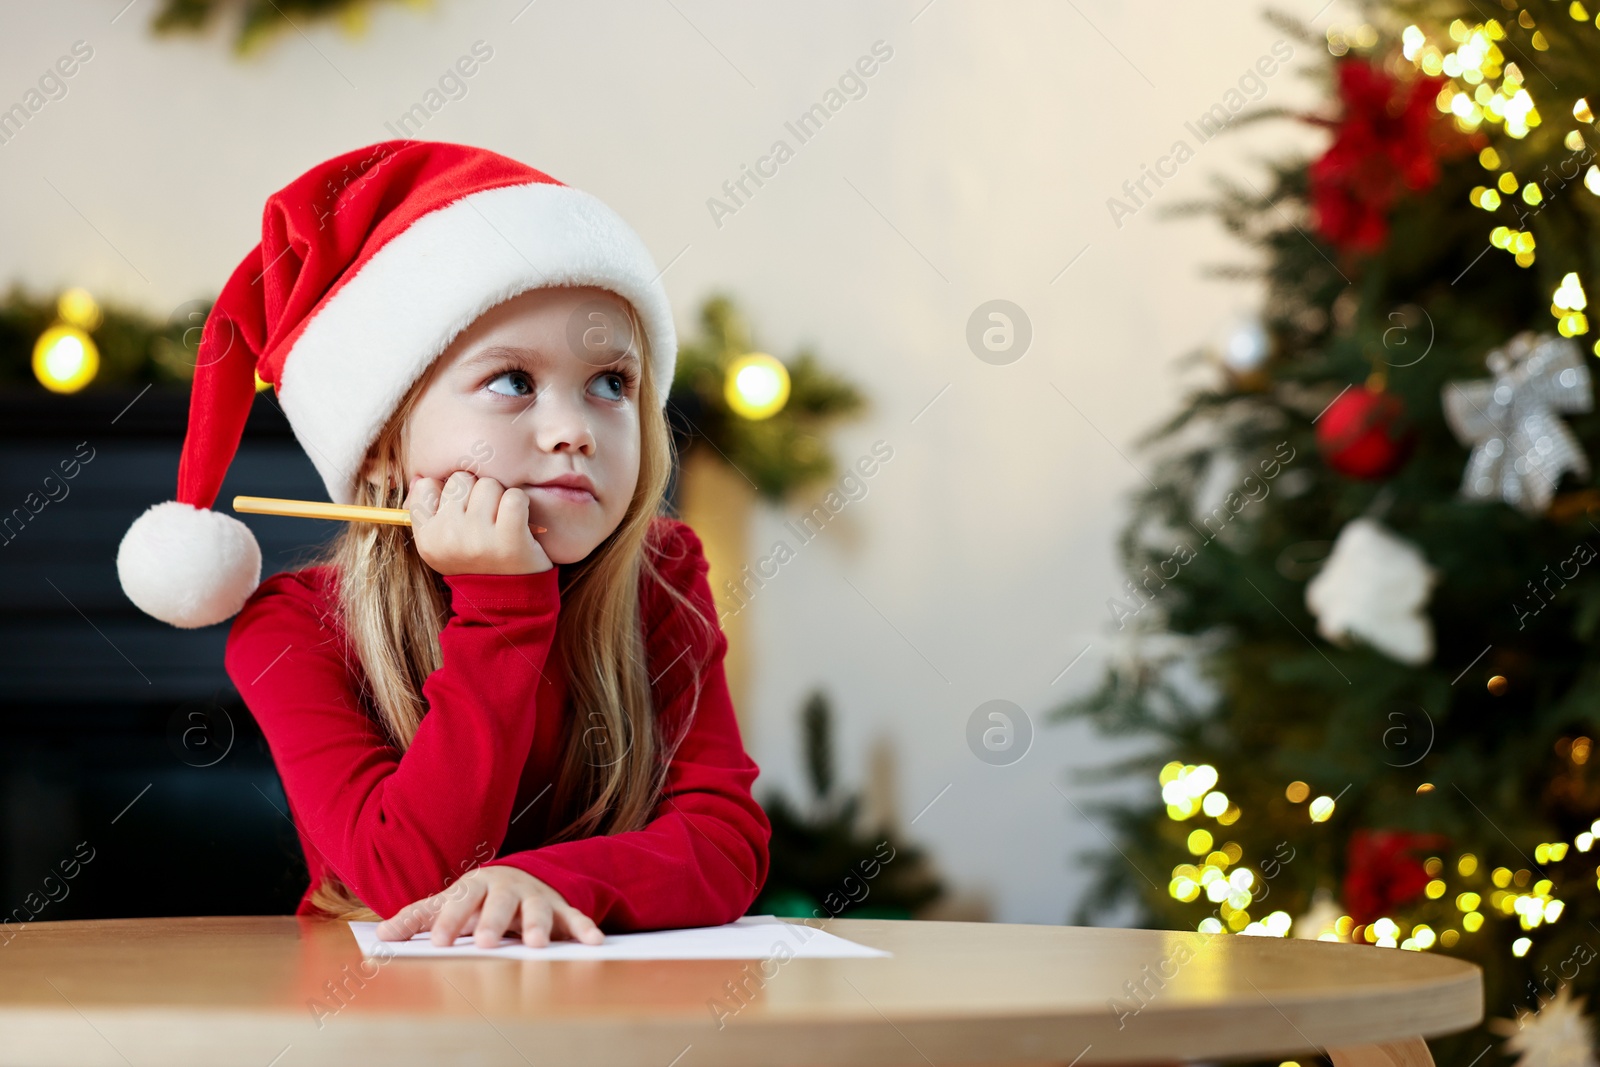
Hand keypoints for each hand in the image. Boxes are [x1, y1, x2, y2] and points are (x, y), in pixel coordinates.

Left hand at [373, 865, 604, 947]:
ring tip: (535, 946)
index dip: (449, 920)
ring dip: (537, 925)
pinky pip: (574, 917)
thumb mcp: (447, 903)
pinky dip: (584, 928)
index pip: (460, 900)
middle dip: (492, 922)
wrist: (519, 879)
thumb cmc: (476, 897)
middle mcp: (507, 888)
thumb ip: (417, 918)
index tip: (439, 942)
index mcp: (476, 885)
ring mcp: (536, 896)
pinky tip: (594, 943)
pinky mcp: (560, 908)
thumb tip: (381, 934)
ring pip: (538, 908)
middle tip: (485, 943)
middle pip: (499, 903)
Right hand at [404, 471, 552, 576]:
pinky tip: (519, 520)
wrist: (506, 600)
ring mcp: (478, 538)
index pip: (428, 485)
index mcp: (426, 537)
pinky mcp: (509, 539)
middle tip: (486, 517)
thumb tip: (419, 477)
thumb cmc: (474, 561)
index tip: (461, 510)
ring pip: (489, 484)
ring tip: (501, 521)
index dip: (449, 493)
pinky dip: (521, 503)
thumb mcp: (440, 545)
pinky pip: (514, 497)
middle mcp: (448, 536)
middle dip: (476, 492)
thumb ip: (426, 511)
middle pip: (462, 479)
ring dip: (500, 497)